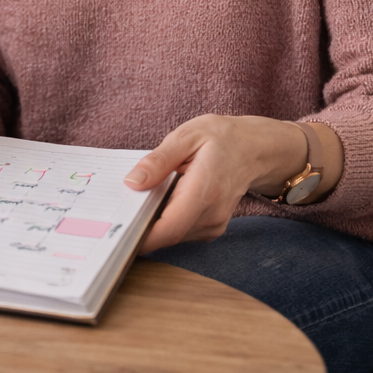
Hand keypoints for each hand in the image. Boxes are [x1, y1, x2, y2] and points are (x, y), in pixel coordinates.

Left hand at [125, 114, 307, 252]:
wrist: (254, 150)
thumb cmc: (222, 138)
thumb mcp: (187, 136)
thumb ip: (158, 160)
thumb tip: (132, 182)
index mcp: (205, 189)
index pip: (171, 227)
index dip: (142, 236)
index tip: (118, 232)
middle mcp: (212, 214)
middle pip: (167, 234)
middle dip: (140, 225)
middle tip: (117, 209)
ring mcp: (214, 224)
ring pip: (172, 235)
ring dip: (152, 222)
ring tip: (140, 198)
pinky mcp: (211, 228)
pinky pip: (181, 231)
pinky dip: (165, 220)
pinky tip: (160, 200)